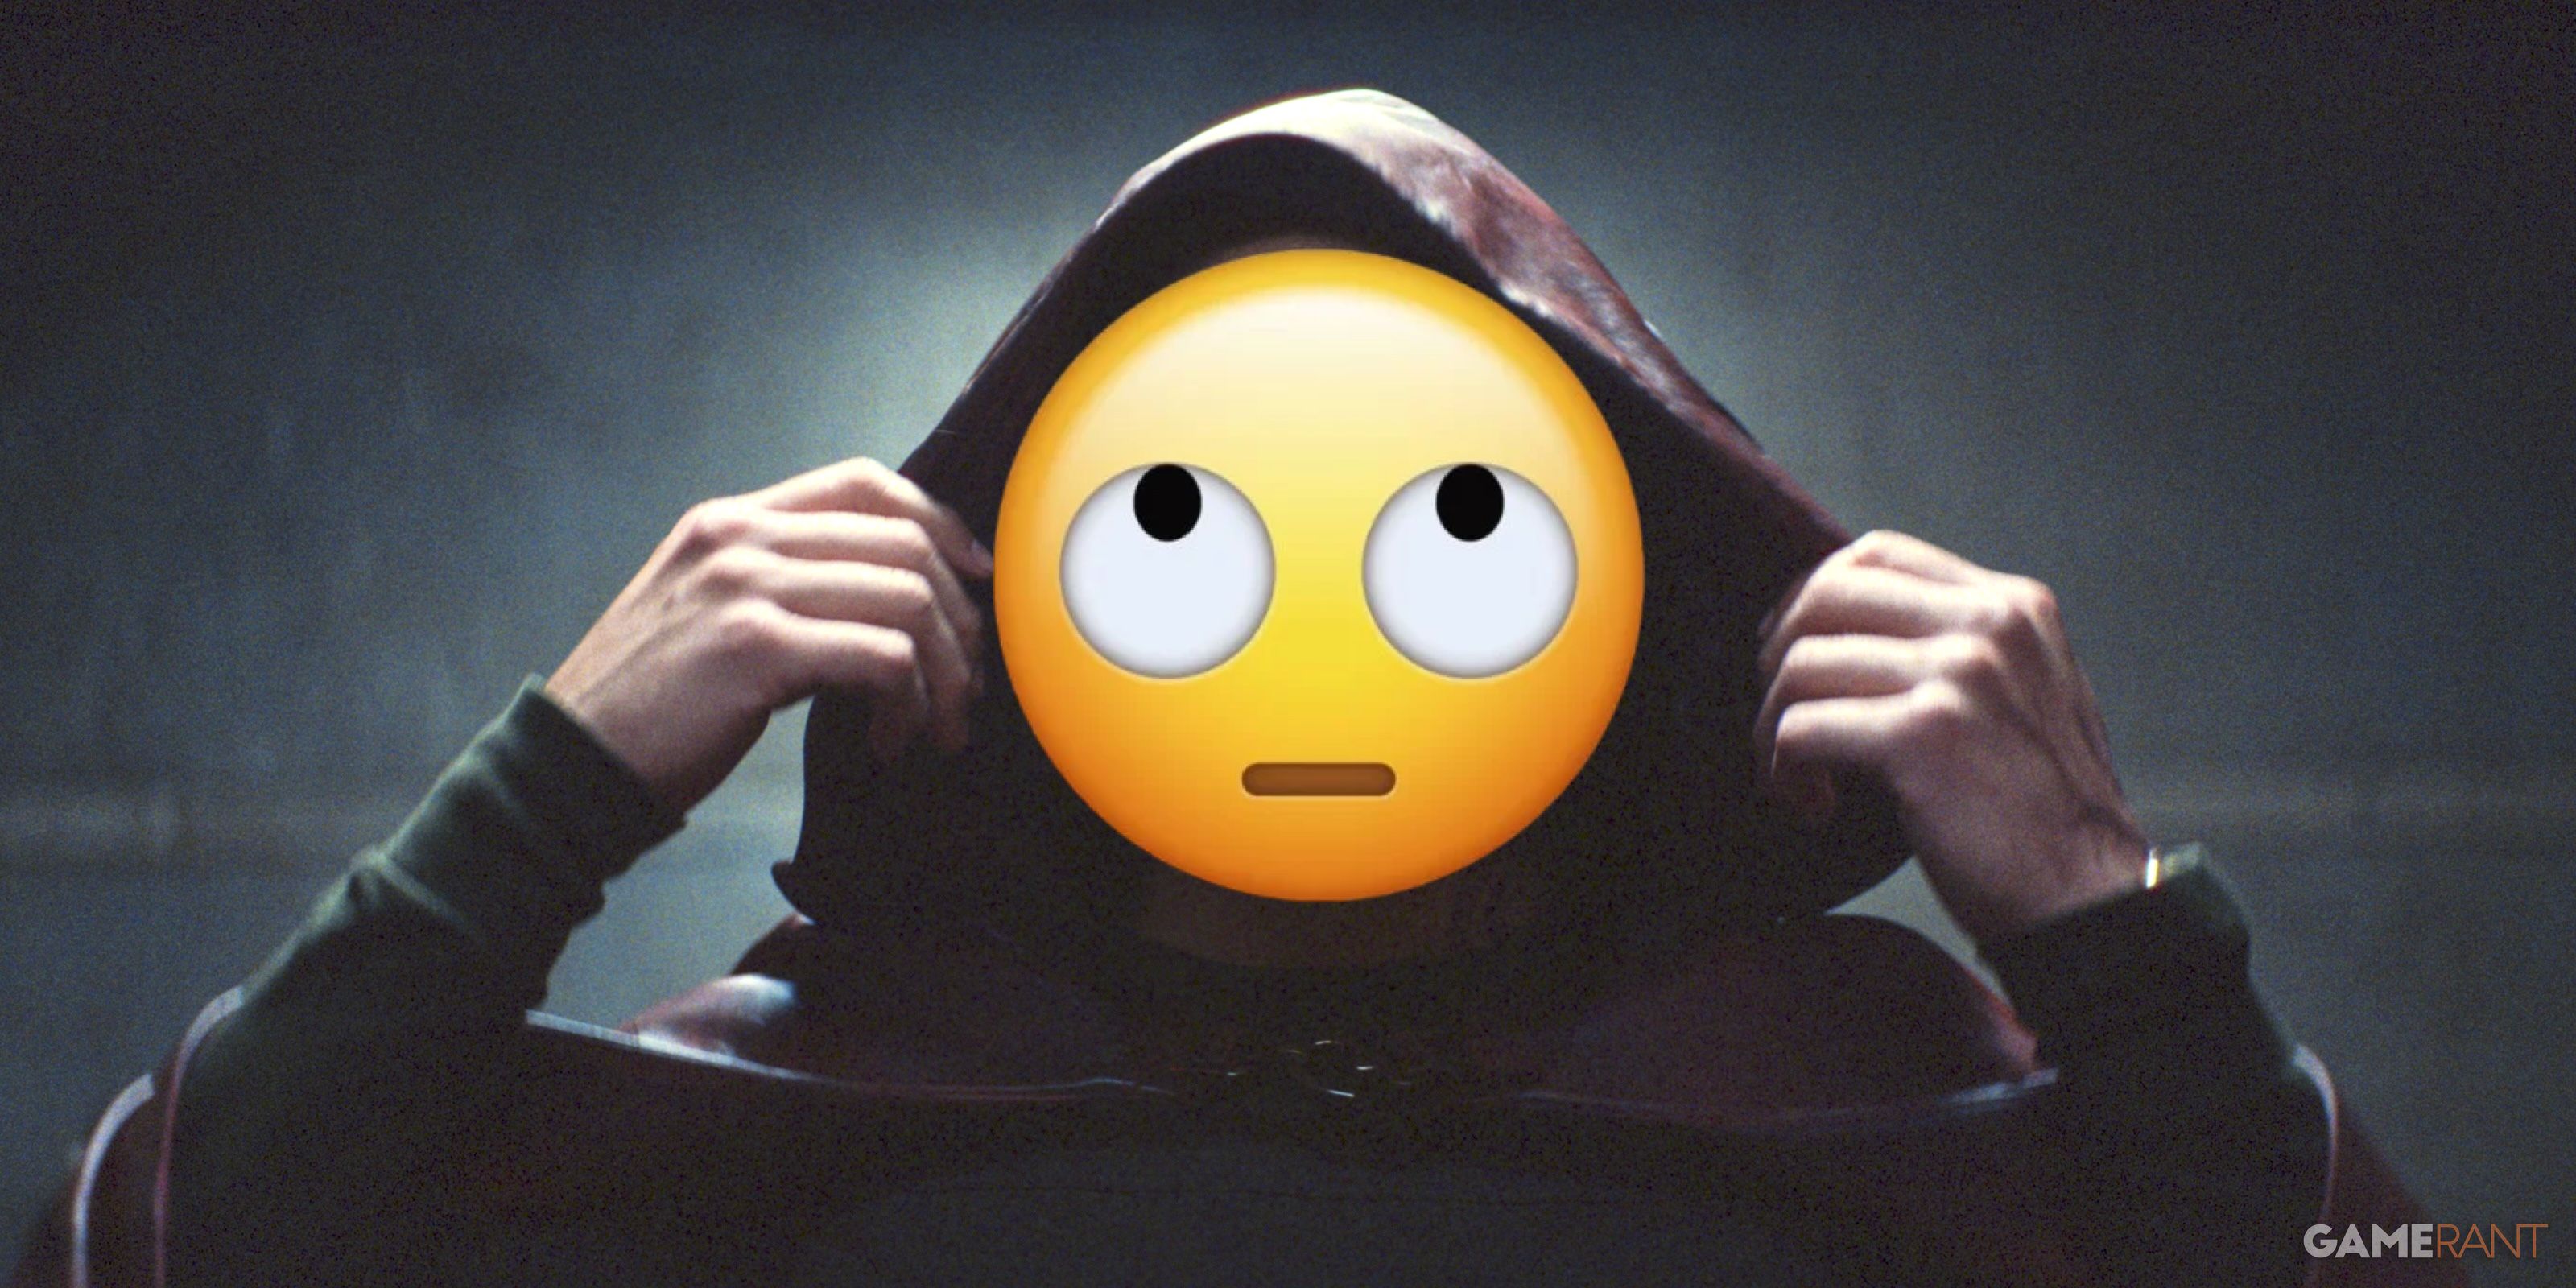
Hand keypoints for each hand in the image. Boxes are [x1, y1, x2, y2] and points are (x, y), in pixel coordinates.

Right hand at [546, 457, 992, 814]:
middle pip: (905, 543)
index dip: (940, 523)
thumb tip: (892, 600)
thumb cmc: (651, 706)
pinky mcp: (755, 647)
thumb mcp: (707, 612)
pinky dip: (908, 706)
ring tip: (938, 726)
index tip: (976, 580)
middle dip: (960, 621)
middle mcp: (740, 537)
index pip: (865, 482)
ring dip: (946, 674)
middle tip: (967, 687)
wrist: (571, 766)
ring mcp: (746, 586)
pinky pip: (884, 658)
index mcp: (732, 521)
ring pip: (909, 600)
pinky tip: (888, 743)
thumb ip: (782, 584)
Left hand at [1753, 530, 2147, 942]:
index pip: (1878, 554)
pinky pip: (1802, 728)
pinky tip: (1812, 806)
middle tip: (1778, 712)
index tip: (1790, 650)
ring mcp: (1959, 675)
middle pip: (1827, 593)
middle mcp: (1989, 626)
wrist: (2089, 898)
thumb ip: (1962, 650)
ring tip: (1792, 775)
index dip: (1812, 598)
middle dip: (1778, 653)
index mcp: (2014, 606)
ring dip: (1772, 725)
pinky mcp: (1923, 736)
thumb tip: (1851, 636)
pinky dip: (1785, 770)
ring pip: (1803, 663)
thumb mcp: (2028, 696)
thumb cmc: (2045, 815)